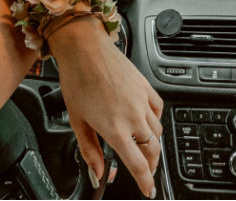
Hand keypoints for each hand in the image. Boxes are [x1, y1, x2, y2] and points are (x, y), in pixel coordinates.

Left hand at [49, 21, 163, 197]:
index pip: (137, 165)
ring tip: (144, 148)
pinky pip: (158, 111)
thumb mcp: (77, 121)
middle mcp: (133, 117)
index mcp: (115, 129)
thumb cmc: (77, 80)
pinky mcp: (146, 87)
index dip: (144, 182)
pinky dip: (155, 121)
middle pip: (153, 151)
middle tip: (145, 172)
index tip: (147, 190)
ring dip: (153, 145)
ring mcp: (142, 101)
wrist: (85, 49)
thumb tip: (97, 173)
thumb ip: (90, 151)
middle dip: (151, 166)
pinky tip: (146, 121)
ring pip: (158, 132)